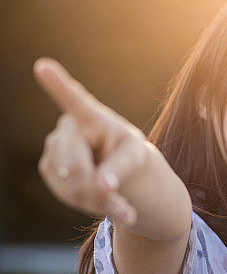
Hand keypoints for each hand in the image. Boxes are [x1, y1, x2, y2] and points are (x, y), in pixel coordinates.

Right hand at [35, 57, 148, 225]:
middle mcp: (66, 128)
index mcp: (91, 116)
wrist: (116, 168)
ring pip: (70, 184)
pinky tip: (109, 204)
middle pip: (73, 164)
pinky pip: (67, 194)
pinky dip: (92, 206)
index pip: (73, 99)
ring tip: (123, 207)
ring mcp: (53, 149)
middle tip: (124, 206)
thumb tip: (102, 186)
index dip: (58, 84)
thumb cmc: (128, 152)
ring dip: (99, 201)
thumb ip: (120, 168)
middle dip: (97, 188)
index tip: (44, 66)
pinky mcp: (49, 169)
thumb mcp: (134, 157)